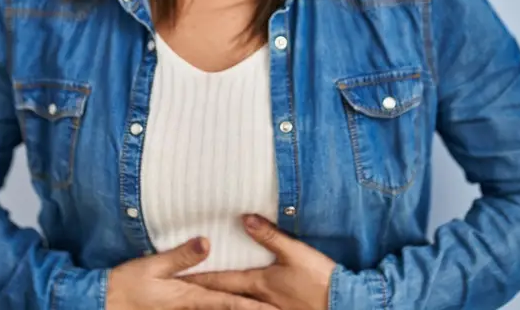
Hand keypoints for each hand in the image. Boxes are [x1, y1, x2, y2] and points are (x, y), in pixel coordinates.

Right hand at [106, 236, 276, 309]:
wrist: (106, 303)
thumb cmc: (128, 285)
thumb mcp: (153, 267)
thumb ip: (181, 256)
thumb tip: (207, 243)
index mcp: (190, 297)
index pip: (229, 302)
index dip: (252, 307)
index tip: (273, 309)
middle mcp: (191, 308)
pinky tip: (225, 309)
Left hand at [186, 215, 335, 309]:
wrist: (341, 305)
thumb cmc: (319, 279)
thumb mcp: (295, 252)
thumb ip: (269, 236)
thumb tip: (244, 218)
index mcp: (258, 283)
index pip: (220, 279)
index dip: (198, 276)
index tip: (177, 274)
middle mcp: (257, 300)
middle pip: (222, 296)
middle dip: (200, 292)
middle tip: (178, 288)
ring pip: (234, 306)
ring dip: (216, 301)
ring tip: (197, 297)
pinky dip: (236, 306)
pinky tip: (232, 304)